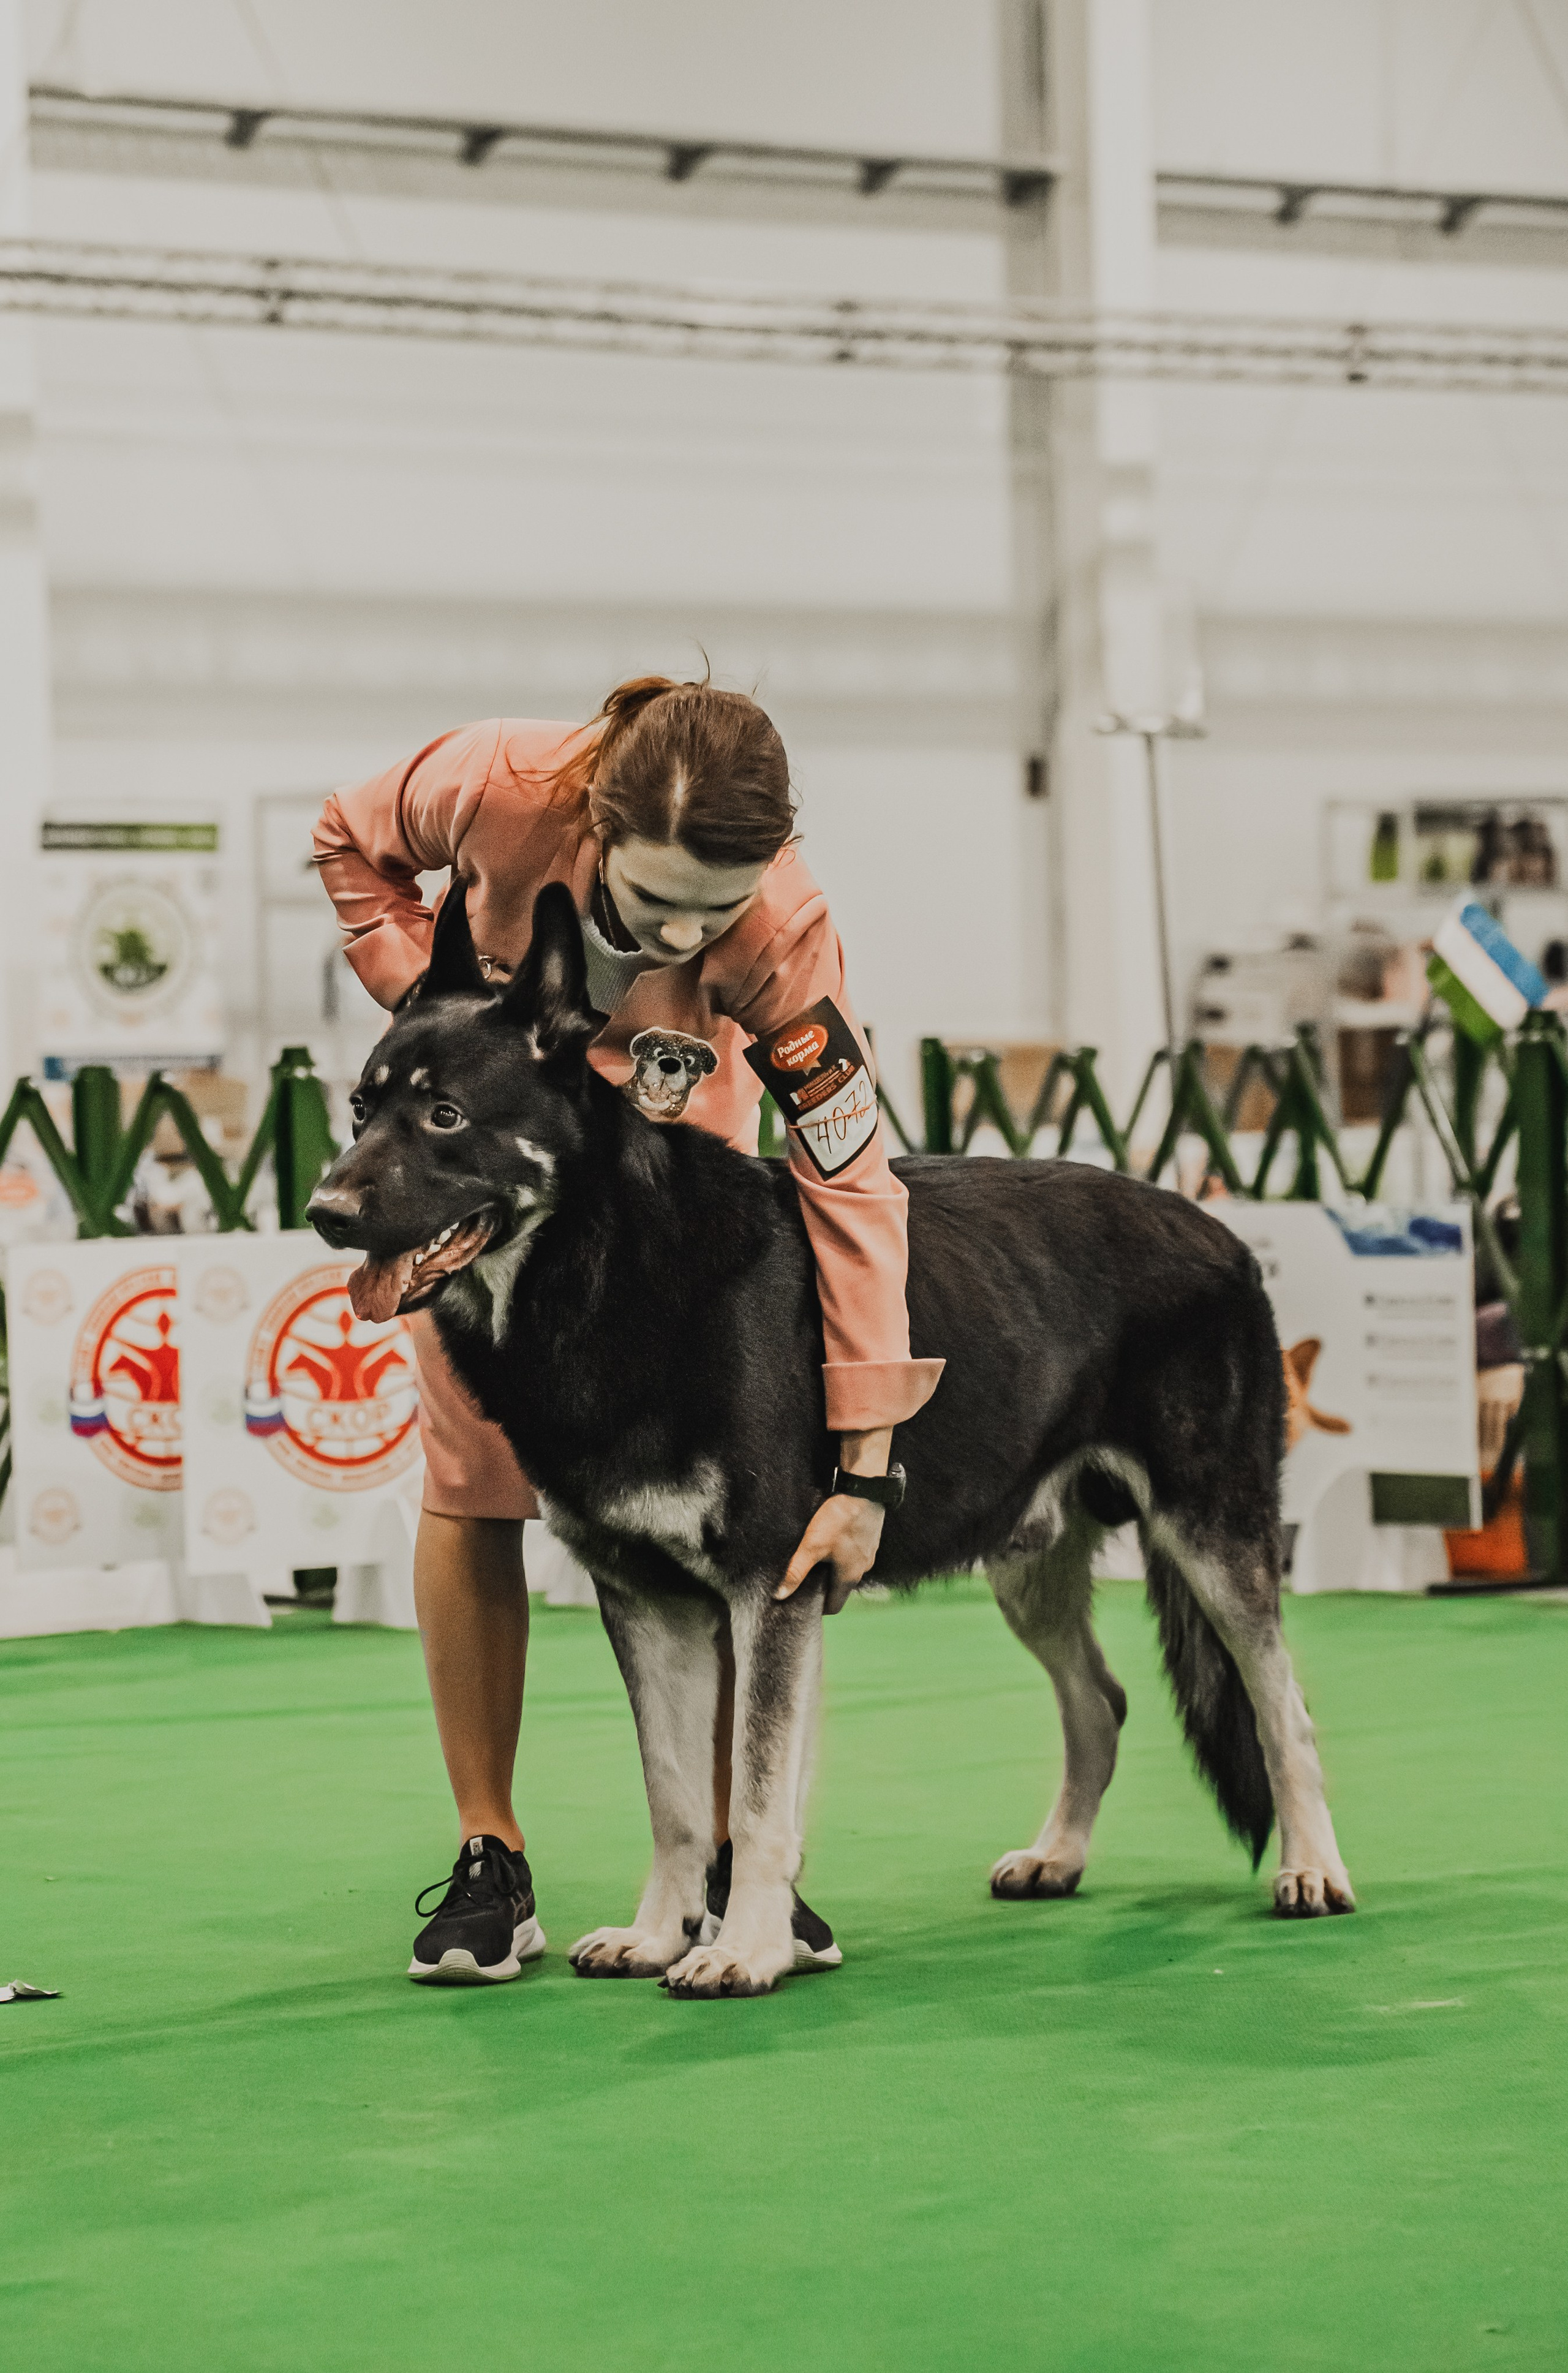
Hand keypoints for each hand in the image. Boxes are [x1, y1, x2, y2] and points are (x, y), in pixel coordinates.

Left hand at [775, 1494, 885, 1615]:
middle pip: (841, 1588)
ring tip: (816, 1557)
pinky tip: (832, 1540)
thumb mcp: (812, 1546)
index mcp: (849, 1576)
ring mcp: (870, 1553)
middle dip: (824, 1586)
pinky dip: (843, 1553)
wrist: (865, 1489)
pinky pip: (855, 1553)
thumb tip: (780, 1595)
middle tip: (805, 1578)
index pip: (835, 1606)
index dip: (819, 1608)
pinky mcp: (871, 1538)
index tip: (804, 1602)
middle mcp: (863, 1568)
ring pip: (848, 1569)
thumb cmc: (839, 1519)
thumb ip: (796, 1572)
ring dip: (834, 1568)